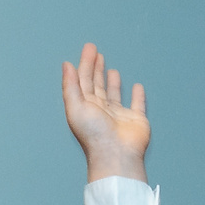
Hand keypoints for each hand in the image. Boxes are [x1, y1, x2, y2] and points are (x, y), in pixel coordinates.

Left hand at [61, 42, 148, 181]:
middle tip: (96, 51)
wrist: (116, 155)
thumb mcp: (75, 106)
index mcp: (85, 107)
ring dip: (112, 82)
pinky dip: (138, 96)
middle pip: (96, 85)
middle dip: (95, 68)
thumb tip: (66, 65)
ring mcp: (118, 116)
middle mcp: (101, 110)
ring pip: (115, 94)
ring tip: (111, 70)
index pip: (84, 81)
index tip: (89, 48)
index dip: (85, 64)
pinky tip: (137, 87)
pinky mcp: (136, 120)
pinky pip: (138, 105)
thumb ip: (70, 85)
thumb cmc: (94, 134)